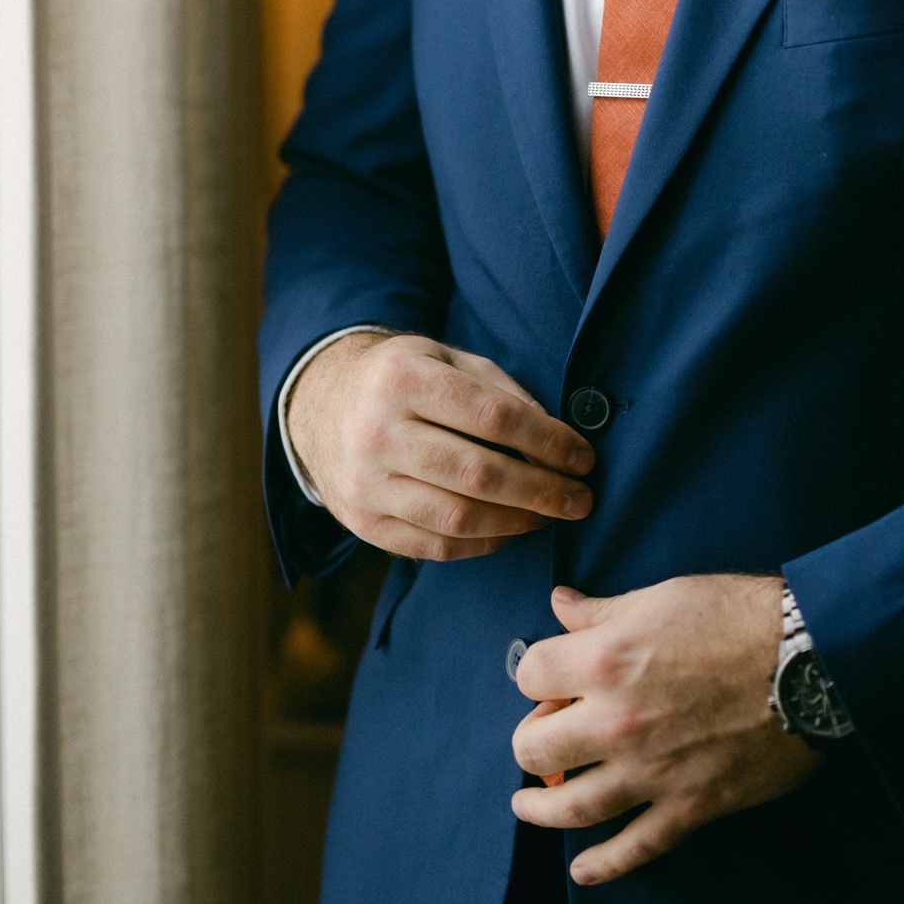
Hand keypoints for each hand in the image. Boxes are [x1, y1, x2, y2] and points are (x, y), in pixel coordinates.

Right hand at [287, 333, 594, 560]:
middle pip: (479, 474)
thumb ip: (497, 389)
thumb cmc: (401, 378)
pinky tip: (509, 530)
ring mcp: (365, 483)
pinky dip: (482, 544)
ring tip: (549, 515)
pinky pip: (435, 546)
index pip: (493, 417)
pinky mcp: (362, 524)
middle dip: (543, 491)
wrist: (320, 405)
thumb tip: (555, 436)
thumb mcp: (444, 357)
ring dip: (518, 522)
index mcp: (403, 378)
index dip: (548, 441)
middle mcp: (378, 432)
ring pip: (459, 518)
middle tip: (581, 498)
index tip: (583, 458)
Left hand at [509, 577, 818, 883]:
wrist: (812, 660)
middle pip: (536, 747)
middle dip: (533, 739)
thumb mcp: (663, 596)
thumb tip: (559, 606)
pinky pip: (636, 847)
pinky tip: (582, 869)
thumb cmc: (739, 616)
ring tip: (530, 804)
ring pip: (572, 806)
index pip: (531, 674)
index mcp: (606, 660)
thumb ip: (603, 612)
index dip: (538, 674)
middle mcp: (617, 722)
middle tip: (545, 737)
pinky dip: (604, 864)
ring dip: (541, 808)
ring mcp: (652, 772)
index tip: (552, 678)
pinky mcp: (690, 806)